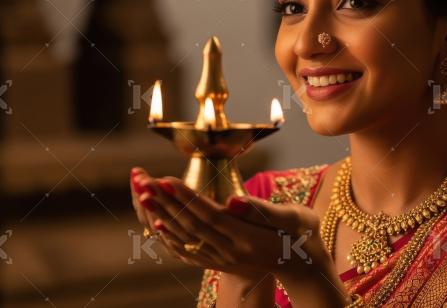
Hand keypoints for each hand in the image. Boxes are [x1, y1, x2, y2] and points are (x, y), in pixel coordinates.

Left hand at [129, 168, 332, 280]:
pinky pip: (189, 250)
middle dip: (165, 202)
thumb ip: (263, 211)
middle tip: (142, 181)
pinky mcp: (220, 261)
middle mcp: (231, 251)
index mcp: (248, 238)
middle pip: (192, 224)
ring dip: (162, 215)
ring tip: (142, 194)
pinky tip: (156, 225)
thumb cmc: (303, 234)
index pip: (210, 215)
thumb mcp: (294, 218)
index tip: (165, 179)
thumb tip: (233, 201)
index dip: (186, 198)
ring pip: (186, 236)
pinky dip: (170, 237)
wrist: (304, 266)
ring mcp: (223, 259)